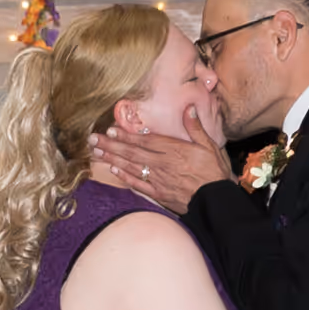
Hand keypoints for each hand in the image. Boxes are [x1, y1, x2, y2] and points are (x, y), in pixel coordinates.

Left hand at [89, 105, 234, 213]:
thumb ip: (196, 128)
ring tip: (97, 152)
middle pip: (132, 152)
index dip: (126, 135)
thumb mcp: (210, 146)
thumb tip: (188, 108)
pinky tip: (114, 170)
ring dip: (112, 159)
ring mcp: (159, 179)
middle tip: (93, 140)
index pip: (145, 140)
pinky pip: (138, 184)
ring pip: (131, 167)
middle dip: (111, 145)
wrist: (215, 201)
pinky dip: (125, 177)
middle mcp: (162, 163)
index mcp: (174, 150)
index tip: (110, 130)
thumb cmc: (214, 173)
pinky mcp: (159, 193)